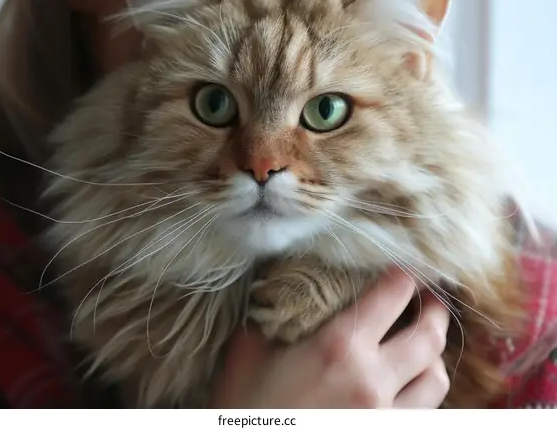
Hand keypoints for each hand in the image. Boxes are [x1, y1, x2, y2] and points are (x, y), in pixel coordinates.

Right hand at [209, 269, 450, 407]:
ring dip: (434, 356)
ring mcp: (384, 418)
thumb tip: (279, 283)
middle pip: (429, 337)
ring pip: (436, 380)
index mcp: (340, 347)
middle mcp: (372, 381)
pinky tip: (407, 385)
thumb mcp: (248, 350)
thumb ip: (270, 312)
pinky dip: (423, 393)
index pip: (393, 294)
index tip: (405, 269)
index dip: (406, 275)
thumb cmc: (246, 407)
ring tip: (422, 344)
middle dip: (436, 310)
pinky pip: (424, 414)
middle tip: (429, 299)